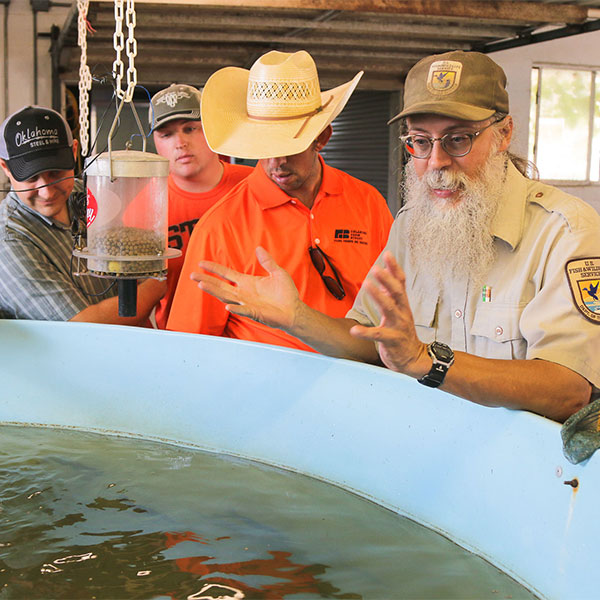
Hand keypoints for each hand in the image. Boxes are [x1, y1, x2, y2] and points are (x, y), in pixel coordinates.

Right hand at [191, 246, 300, 330]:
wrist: (294, 310)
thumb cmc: (286, 294)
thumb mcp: (277, 272)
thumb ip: (267, 261)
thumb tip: (259, 248)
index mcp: (247, 282)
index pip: (226, 274)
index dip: (214, 268)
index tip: (201, 263)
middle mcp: (243, 293)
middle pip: (220, 285)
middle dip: (206, 280)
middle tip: (192, 275)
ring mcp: (247, 303)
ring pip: (226, 297)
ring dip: (214, 291)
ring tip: (201, 285)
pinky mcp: (255, 313)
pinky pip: (243, 310)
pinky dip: (236, 309)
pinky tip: (227, 306)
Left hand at [349, 252, 427, 376]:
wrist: (414, 358)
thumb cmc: (402, 333)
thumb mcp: (399, 311)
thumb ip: (391, 295)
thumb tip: (384, 275)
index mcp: (403, 305)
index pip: (401, 283)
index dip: (395, 269)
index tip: (388, 254)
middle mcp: (402, 313)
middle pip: (397, 293)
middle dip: (387, 280)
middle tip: (376, 268)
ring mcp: (398, 326)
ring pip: (389, 309)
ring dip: (378, 296)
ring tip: (366, 284)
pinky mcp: (392, 341)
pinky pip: (378, 335)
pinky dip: (365, 332)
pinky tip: (354, 330)